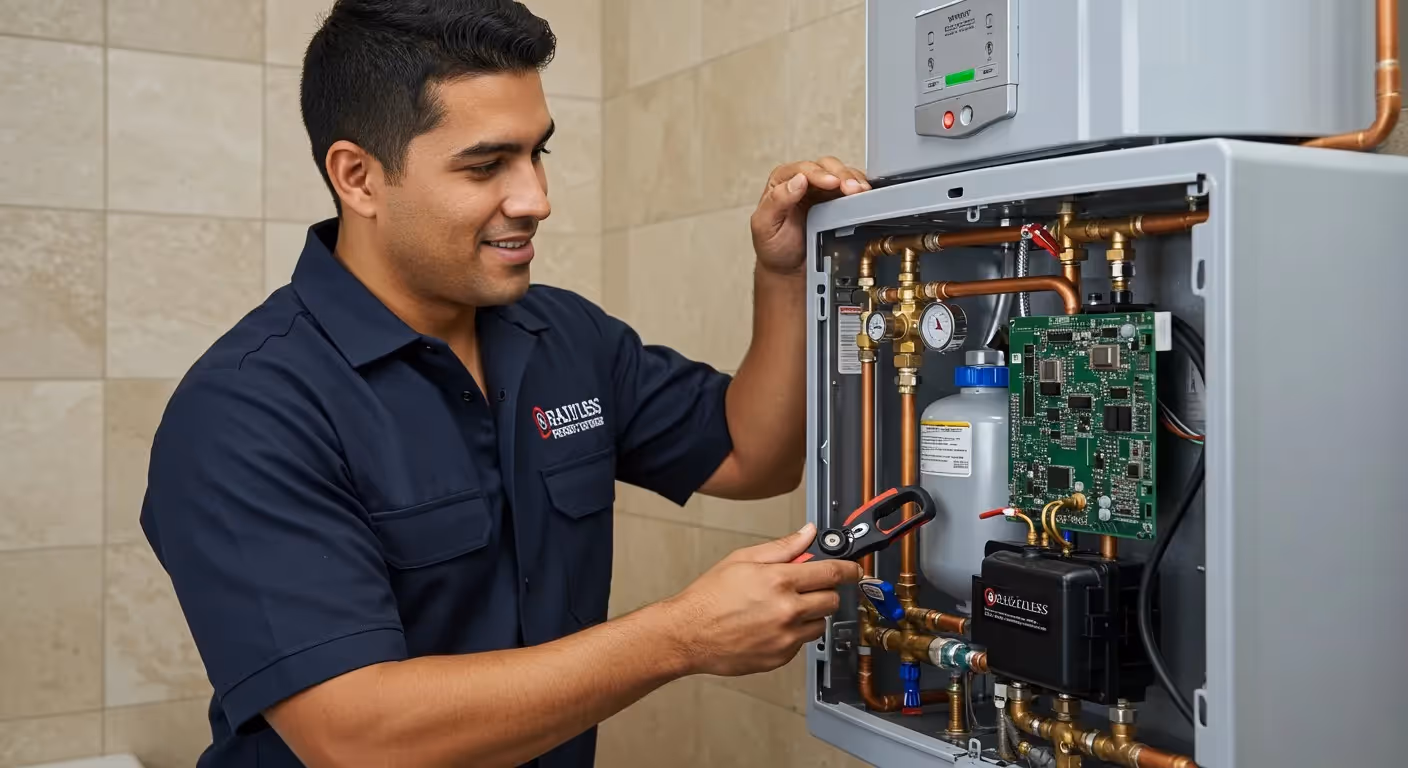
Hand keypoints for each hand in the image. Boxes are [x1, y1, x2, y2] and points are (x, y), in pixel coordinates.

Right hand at [658, 523, 862, 676]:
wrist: (688, 634)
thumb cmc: (709, 597)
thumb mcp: (742, 560)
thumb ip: (782, 547)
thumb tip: (807, 534)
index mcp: (779, 581)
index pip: (831, 572)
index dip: (849, 569)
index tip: (855, 570)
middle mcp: (787, 609)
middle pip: (832, 600)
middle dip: (824, 591)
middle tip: (805, 588)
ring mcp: (786, 636)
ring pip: (819, 623)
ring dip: (810, 614)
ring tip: (782, 608)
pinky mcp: (781, 656)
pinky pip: (802, 642)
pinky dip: (793, 633)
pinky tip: (770, 626)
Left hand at [751, 158, 870, 277]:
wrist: (789, 268)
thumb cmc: (774, 247)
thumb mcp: (765, 226)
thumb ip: (777, 201)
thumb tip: (798, 180)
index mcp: (782, 182)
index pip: (802, 169)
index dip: (819, 174)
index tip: (832, 182)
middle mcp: (803, 181)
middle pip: (826, 166)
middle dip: (841, 175)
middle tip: (852, 188)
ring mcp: (822, 190)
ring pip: (841, 173)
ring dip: (854, 180)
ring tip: (862, 191)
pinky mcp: (837, 201)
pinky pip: (851, 188)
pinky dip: (860, 189)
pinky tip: (865, 196)